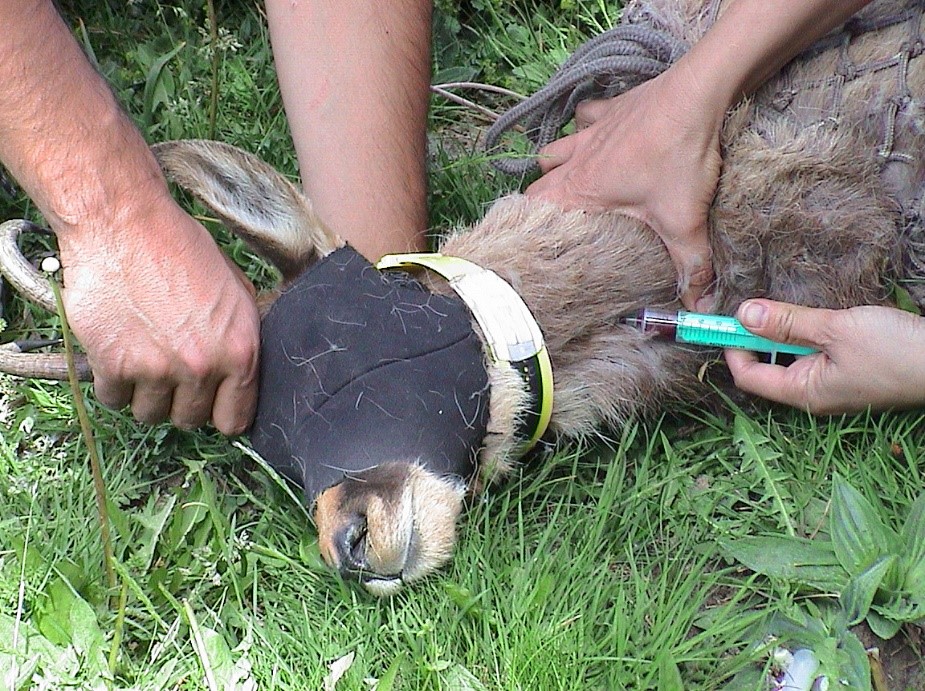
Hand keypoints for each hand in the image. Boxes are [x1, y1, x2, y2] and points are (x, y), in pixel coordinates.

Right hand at [55, 196, 259, 433]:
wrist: (125, 224)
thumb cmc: (183, 249)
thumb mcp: (237, 290)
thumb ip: (243, 338)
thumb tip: (247, 376)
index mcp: (240, 352)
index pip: (234, 421)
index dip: (220, 411)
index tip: (209, 401)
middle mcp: (201, 367)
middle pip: (189, 420)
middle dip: (181, 400)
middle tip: (172, 368)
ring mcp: (156, 369)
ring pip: (149, 414)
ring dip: (146, 394)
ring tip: (145, 356)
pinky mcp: (113, 365)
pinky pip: (114, 400)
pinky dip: (114, 382)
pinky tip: (120, 351)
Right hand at [524, 65, 722, 308]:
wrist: (697, 93)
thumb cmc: (679, 156)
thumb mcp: (685, 220)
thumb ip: (691, 267)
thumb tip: (700, 309)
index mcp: (581, 190)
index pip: (532, 211)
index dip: (527, 229)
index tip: (530, 246)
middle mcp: (577, 160)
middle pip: (538, 183)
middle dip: (540, 204)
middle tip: (555, 224)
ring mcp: (590, 131)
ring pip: (554, 150)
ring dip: (556, 166)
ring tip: (570, 182)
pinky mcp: (610, 110)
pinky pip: (584, 118)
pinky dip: (584, 127)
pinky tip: (599, 137)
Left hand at [725, 299, 924, 412]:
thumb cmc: (896, 351)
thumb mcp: (836, 329)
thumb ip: (788, 322)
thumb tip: (743, 314)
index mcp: (804, 393)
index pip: (747, 376)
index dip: (732, 347)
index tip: (730, 318)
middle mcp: (813, 394)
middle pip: (766, 366)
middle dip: (757, 336)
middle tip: (757, 305)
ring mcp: (832, 385)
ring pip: (791, 357)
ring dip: (784, 332)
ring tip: (788, 306)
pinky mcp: (849, 373)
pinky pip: (814, 354)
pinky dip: (806, 334)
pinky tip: (814, 315)